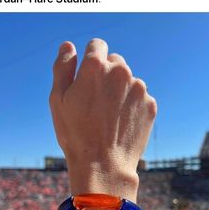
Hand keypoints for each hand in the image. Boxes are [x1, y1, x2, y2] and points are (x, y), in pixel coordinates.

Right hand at [50, 39, 156, 200]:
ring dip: (120, 90)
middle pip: (115, 62)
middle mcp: (121, 72)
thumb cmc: (75, 133)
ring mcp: (139, 88)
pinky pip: (140, 97)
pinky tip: (121, 122)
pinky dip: (132, 105)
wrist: (103, 164)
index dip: (91, 58)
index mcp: (96, 66)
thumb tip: (68, 46)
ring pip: (129, 80)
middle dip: (106, 74)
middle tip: (96, 101)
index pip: (97, 45)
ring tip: (109, 116)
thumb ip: (62, 68)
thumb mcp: (58, 100)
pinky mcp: (150, 104)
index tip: (88, 74)